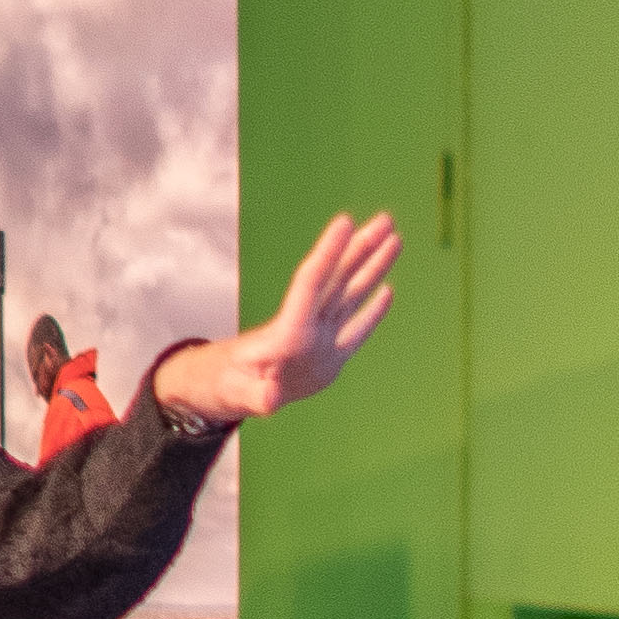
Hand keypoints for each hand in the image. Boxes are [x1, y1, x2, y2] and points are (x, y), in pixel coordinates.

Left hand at [153, 212, 399, 424]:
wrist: (226, 390)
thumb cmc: (226, 388)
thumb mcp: (236, 395)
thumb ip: (255, 396)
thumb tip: (270, 398)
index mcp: (287, 332)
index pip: (310, 283)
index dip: (327, 252)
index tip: (344, 221)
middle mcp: (307, 328)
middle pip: (337, 280)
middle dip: (361, 249)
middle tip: (385, 219)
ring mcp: (320, 341)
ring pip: (351, 296)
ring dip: (372, 268)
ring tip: (392, 239)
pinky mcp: (329, 358)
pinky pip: (356, 330)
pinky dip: (372, 312)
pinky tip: (387, 290)